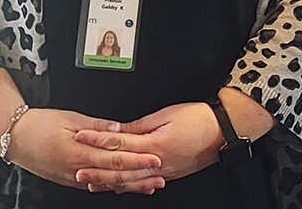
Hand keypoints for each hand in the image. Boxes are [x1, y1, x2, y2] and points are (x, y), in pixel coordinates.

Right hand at [9, 108, 161, 189]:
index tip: (156, 159)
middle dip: (140, 177)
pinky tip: (122, 187)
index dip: (138, 160)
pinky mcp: (70, 179)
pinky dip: (112, 186)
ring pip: (108, 184)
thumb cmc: (40, 124)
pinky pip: (95, 185)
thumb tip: (117, 129)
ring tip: (148, 185)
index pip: (117, 158)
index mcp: (81, 152)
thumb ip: (96, 126)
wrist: (16, 138)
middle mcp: (79, 169)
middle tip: (160, 176)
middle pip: (116, 176)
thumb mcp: (69, 118)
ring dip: (130, 185)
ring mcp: (74, 177)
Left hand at [74, 102, 222, 190]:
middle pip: (121, 168)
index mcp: (155, 145)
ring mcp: (164, 171)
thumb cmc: (198, 118)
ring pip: (131, 180)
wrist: (223, 131)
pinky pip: (144, 182)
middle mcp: (158, 162)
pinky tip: (118, 187)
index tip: (81, 137)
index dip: (97, 140)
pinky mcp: (170, 173)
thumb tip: (118, 129)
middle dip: (98, 170)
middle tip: (77, 170)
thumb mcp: (166, 115)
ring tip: (92, 183)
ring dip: (110, 182)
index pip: (119, 143)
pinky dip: (129, 186)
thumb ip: (140, 126)